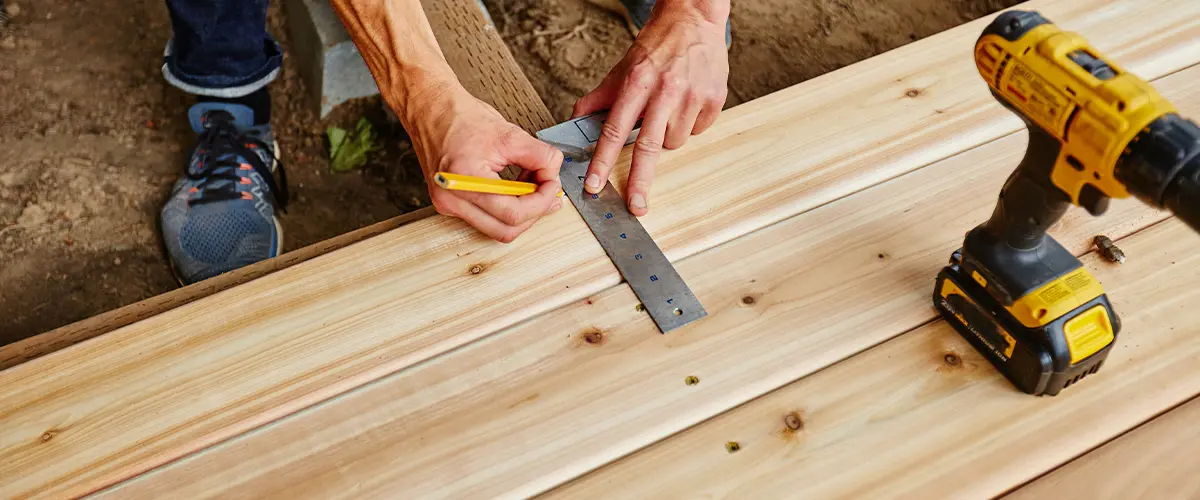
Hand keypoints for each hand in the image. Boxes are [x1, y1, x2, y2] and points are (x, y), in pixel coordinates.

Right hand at [407, 86, 564, 242]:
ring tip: (531, 185)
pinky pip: (486, 219)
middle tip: (548, 190)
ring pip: (497, 229)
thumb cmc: (460, 118)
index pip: (513, 213)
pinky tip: (515, 188)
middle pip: (506, 230)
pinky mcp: (449, 204)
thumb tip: (554, 173)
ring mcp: (448, 205)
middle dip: (534, 211)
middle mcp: (452, 199)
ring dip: (522, 212)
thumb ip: (540, 156)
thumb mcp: (509, 133)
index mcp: (464, 180)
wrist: (431, 111)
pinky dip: (506, 208)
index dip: (541, 202)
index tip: (553, 185)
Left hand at [573, 0, 728, 215]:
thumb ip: (600, 97)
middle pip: (649, 147)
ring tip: (668, 109)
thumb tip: (577, 119)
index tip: (595, 185)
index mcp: (637, 82)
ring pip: (675, 141)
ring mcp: (692, 95)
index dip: (602, 160)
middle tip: (636, 206)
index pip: (614, 128)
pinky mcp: (714, 98)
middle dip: (640, 181)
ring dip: (668, 135)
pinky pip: (698, 130)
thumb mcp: (623, 67)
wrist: (694, 19)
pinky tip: (687, 103)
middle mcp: (665, 90)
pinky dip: (690, 124)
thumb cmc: (657, 45)